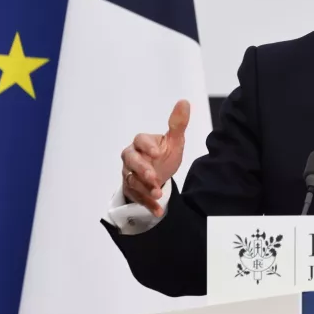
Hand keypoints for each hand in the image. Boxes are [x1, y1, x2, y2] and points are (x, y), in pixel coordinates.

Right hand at [120, 99, 189, 215]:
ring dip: (144, 188)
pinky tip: (158, 211)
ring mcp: (129, 174)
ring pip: (132, 180)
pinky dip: (147, 205)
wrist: (159, 173)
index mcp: (141, 143)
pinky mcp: (132, 190)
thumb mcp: (174, 141)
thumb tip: (184, 102)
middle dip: (141, 169)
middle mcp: (131, 158)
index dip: (146, 146)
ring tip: (158, 194)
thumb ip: (178, 124)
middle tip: (154, 177)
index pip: (139, 140)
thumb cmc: (163, 154)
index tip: (157, 152)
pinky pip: (137, 198)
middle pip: (130, 161)